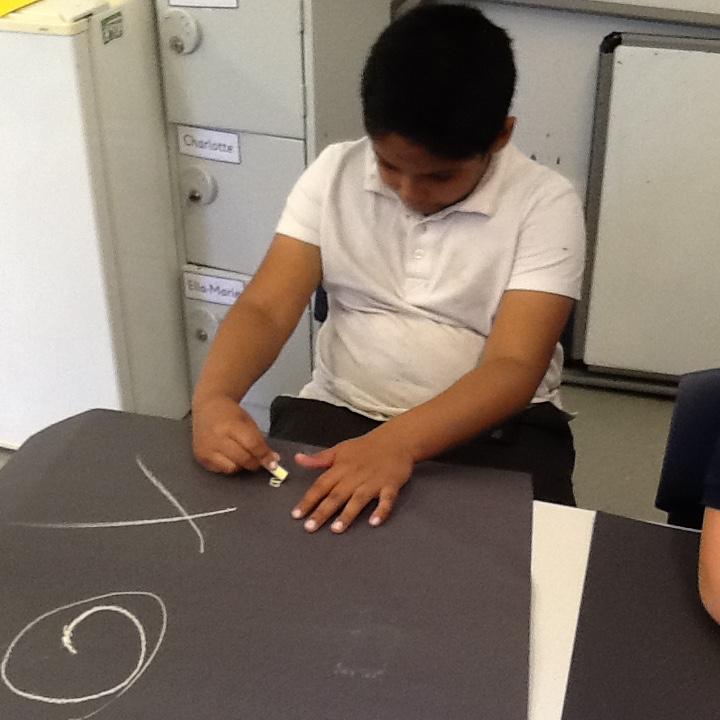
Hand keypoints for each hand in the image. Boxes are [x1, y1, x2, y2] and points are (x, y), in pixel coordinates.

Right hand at [192, 395, 278, 473]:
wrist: (207, 406)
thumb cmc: (229, 413)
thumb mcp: (247, 421)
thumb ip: (259, 441)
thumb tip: (272, 460)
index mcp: (230, 425)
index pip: (252, 445)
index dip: (264, 455)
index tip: (273, 463)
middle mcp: (216, 438)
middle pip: (243, 459)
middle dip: (255, 462)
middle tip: (259, 460)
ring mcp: (206, 449)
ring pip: (232, 468)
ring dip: (241, 465)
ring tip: (241, 454)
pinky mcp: (201, 458)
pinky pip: (220, 470)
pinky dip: (229, 465)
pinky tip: (229, 455)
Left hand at [290, 433, 413, 532]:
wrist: (395, 439)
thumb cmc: (365, 447)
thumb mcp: (339, 450)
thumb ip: (319, 458)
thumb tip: (298, 459)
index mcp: (341, 468)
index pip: (321, 485)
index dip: (308, 500)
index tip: (296, 514)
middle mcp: (355, 476)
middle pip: (336, 495)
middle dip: (322, 512)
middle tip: (310, 527)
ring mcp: (373, 481)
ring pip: (358, 499)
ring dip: (347, 514)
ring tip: (336, 529)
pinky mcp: (390, 485)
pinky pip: (386, 499)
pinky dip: (381, 510)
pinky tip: (374, 522)